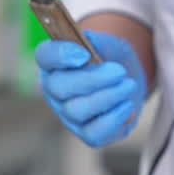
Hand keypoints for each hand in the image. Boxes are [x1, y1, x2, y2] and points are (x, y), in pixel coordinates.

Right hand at [35, 31, 146, 147]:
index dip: (60, 54)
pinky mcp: (86, 133)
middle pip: (59, 87)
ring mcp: (68, 115)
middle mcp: (55, 91)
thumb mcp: (107, 44)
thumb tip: (89, 40)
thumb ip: (97, 41)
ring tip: (129, 85)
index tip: (84, 53)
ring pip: (77, 111)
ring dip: (108, 97)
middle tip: (120, 71)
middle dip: (93, 79)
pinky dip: (113, 119)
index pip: (44, 56)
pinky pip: (93, 134)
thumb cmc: (111, 60)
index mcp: (54, 63)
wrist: (127, 82)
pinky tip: (128, 106)